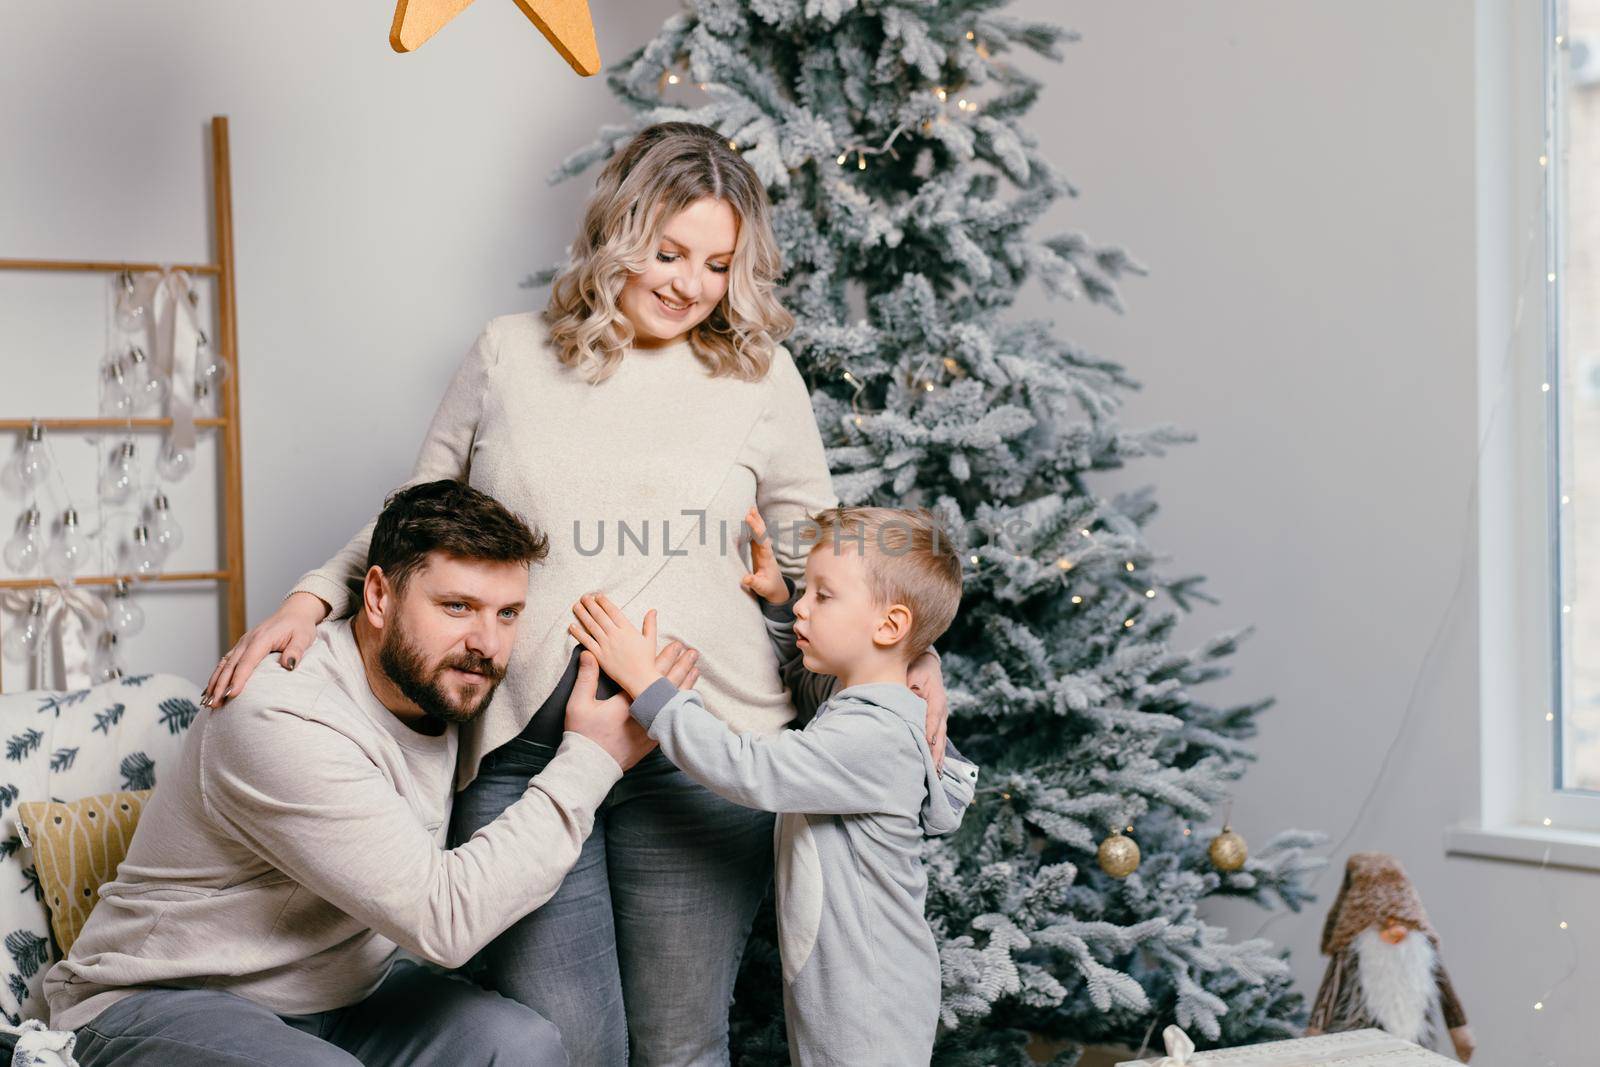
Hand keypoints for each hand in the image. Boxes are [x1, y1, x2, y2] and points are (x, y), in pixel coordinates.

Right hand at [203, 591, 328, 706]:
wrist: (294, 612)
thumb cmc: (300, 626)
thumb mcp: (303, 637)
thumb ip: (296, 651)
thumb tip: (289, 665)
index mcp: (262, 639)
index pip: (247, 662)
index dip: (238, 679)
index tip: (231, 695)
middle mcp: (247, 641)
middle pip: (231, 666)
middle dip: (220, 686)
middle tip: (214, 704)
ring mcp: (242, 643)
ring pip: (224, 665)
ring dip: (214, 683)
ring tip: (207, 701)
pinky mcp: (241, 646)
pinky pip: (226, 662)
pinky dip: (216, 676)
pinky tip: (210, 689)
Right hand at [565, 643, 698, 770]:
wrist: (590, 767)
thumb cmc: (583, 735)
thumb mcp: (578, 704)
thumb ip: (586, 677)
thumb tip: (588, 653)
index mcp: (628, 701)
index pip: (651, 675)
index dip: (665, 658)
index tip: (676, 646)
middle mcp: (645, 714)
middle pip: (667, 686)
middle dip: (681, 667)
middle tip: (693, 653)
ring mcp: (651, 728)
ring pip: (673, 703)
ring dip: (685, 685)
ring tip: (696, 671)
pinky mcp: (653, 741)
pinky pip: (673, 720)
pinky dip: (681, 707)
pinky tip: (688, 701)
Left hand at [568, 593, 665, 699]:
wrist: (641, 679)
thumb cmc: (647, 660)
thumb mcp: (651, 640)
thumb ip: (650, 624)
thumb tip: (653, 610)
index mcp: (627, 629)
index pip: (613, 611)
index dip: (604, 602)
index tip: (598, 596)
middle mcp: (615, 635)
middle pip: (600, 616)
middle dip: (591, 604)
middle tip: (584, 597)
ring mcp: (606, 645)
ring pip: (591, 626)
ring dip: (582, 614)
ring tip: (576, 606)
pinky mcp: (599, 656)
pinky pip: (586, 642)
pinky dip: (578, 633)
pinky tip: (571, 626)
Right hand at [739, 506, 788, 605]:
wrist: (776, 589)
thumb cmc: (769, 588)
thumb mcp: (762, 587)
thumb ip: (754, 582)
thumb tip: (745, 579)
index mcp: (767, 558)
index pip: (762, 541)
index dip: (756, 530)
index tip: (749, 519)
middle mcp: (766, 551)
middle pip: (762, 533)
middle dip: (757, 521)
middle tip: (750, 509)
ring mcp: (762, 550)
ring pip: (759, 533)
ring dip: (755, 521)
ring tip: (750, 509)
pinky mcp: (758, 552)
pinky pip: (755, 537)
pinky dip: (752, 527)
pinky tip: (748, 520)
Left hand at [907, 651, 948, 768]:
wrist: (925, 662)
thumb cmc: (916, 667)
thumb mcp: (914, 672)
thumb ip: (912, 685)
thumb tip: (913, 693)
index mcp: (936, 700)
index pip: (932, 722)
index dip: (928, 737)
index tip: (925, 752)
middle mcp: (941, 712)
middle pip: (938, 737)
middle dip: (935, 755)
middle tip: (932, 773)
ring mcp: (940, 718)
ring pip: (940, 741)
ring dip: (938, 758)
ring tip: (935, 777)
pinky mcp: (937, 722)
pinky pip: (938, 740)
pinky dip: (937, 754)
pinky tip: (935, 768)